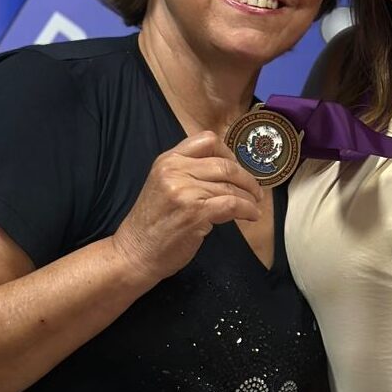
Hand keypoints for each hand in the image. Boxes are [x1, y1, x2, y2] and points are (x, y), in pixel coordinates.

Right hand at [112, 131, 262, 282]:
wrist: (135, 252)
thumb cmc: (153, 223)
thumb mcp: (165, 185)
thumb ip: (189, 172)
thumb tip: (229, 169)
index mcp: (168, 160)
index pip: (207, 140)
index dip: (229, 153)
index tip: (238, 168)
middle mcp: (174, 170)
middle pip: (225, 164)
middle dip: (247, 179)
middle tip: (256, 191)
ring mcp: (184, 191)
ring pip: (231, 187)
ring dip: (249, 198)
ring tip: (254, 206)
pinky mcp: (195, 212)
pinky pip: (233, 204)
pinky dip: (248, 210)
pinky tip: (252, 216)